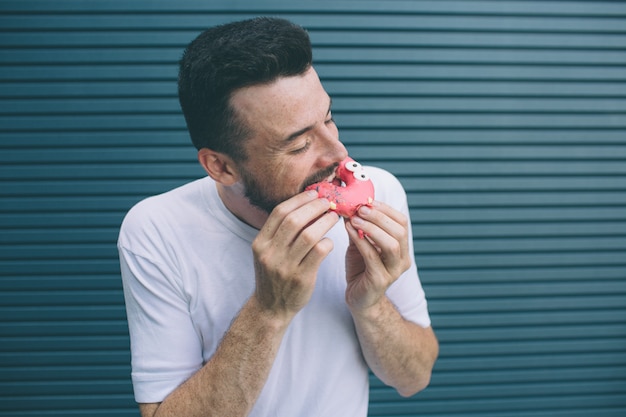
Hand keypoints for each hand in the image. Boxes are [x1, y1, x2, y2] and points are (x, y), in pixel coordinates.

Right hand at [252, 190, 338, 318]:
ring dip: (325, 222)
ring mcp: (285, 267)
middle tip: (328, 202)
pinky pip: (319, 253)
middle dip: (314, 207)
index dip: (299, 200)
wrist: (270, 308)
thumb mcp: (268, 252)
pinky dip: (327, 242)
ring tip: (334, 217)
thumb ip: (280, 231)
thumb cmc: (274, 275)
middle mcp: (270, 253)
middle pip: (294, 220)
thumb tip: (305, 204)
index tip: (314, 194)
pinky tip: (329, 241)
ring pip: (309, 235)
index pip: (280, 212)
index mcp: (260, 243)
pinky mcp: (301, 279)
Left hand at [344, 201, 411, 310]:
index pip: (402, 222)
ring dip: (371, 228)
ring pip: (391, 244)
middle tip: (359, 208)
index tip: (368, 201)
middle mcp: (402, 260)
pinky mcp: (380, 281)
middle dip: (379, 216)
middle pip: (399, 231)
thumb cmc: (360, 269)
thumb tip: (351, 203)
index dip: (386, 209)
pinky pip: (372, 256)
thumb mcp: (362, 244)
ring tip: (354, 219)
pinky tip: (349, 231)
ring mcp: (393, 271)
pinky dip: (360, 241)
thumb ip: (361, 227)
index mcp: (402, 248)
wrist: (359, 299)